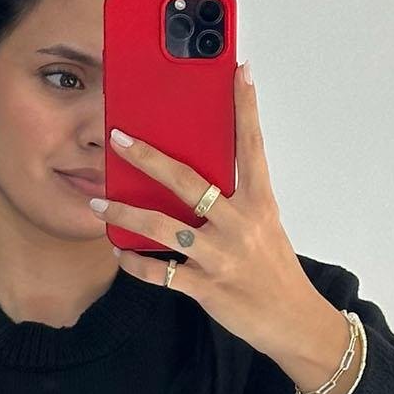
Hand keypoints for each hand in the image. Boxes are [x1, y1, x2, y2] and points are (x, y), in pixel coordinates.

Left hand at [87, 61, 321, 359]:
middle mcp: (240, 225)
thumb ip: (235, 201)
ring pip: (164, 228)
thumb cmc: (274, 270)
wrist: (294, 322)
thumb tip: (193, 179)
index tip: (239, 72)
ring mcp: (221, 258)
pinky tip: (121, 252)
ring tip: (100, 204)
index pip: (252, 147)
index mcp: (260, 204)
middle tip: (119, 139)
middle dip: (149, 158)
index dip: (246, 108)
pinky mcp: (207, 288)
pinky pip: (160, 273)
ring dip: (126, 214)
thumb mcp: (264, 226)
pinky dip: (136, 263)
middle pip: (189, 182)